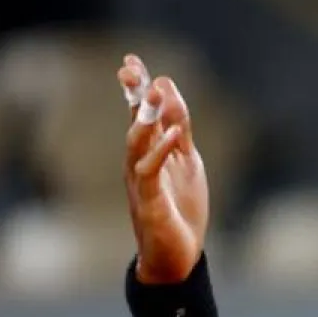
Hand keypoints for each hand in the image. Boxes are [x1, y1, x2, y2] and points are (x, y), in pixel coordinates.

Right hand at [118, 55, 208, 283]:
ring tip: (153, 92)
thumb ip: (179, 129)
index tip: (130, 60)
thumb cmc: (179, 209)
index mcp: (149, 153)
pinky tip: (172, 134)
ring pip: (137, 144)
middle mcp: (139, 163)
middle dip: (133, 96)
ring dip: (145, 118)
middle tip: (133, 69)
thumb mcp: (187, 161)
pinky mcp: (149, 202)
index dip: (135, 87)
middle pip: (135, 123)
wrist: (176, 256)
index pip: (141, 114)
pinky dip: (160, 151)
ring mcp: (142, 182)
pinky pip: (151, 172)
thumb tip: (169, 90)